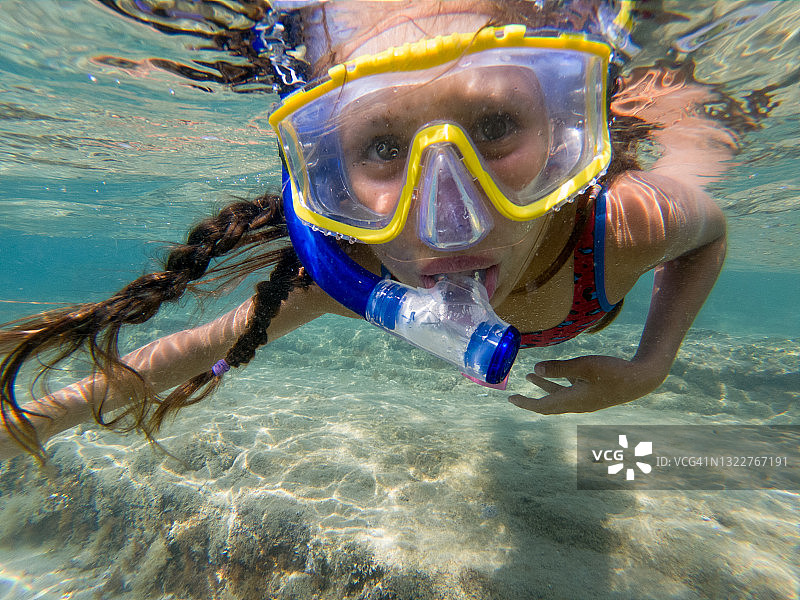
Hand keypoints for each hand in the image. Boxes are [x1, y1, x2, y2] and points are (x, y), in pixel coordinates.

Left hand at [508, 355, 664, 413]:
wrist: (641, 380)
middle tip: (515, 397)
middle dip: (531, 399)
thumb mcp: (584, 366)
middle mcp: (577, 404)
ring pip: (559, 396)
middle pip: (548, 404)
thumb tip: (535, 369)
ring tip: (530, 377)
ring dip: (544, 387)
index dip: (526, 403)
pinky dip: (558, 383)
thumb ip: (559, 368)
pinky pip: (569, 391)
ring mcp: (586, 400)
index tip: (511, 399)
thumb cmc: (613, 372)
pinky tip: (555, 372)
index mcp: (573, 401)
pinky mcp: (592, 393)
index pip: (543, 406)